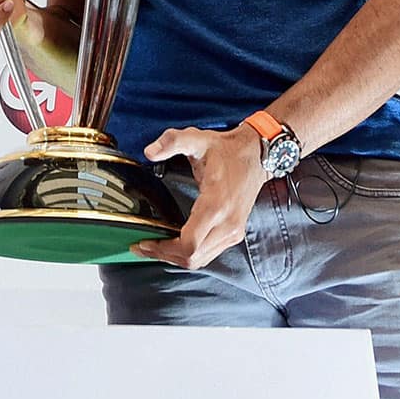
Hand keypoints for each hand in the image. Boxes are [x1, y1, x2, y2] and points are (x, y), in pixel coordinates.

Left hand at [132, 123, 267, 269]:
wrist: (256, 155)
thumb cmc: (227, 150)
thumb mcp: (198, 139)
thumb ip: (172, 141)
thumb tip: (150, 152)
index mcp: (216, 205)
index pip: (189, 244)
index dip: (163, 248)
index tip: (144, 242)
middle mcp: (228, 224)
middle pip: (192, 258)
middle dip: (164, 255)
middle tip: (143, 246)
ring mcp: (233, 231)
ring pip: (200, 260)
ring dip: (176, 257)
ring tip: (155, 246)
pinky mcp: (234, 233)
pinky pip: (208, 254)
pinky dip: (190, 254)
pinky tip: (175, 243)